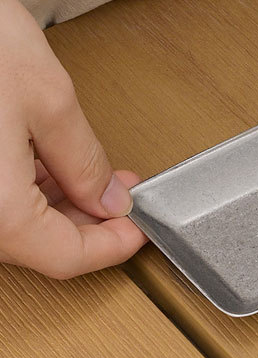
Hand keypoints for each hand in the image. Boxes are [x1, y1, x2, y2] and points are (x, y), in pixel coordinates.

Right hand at [0, 0, 146, 278]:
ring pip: (15, 224)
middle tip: (126, 193)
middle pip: (37, 245)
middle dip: (88, 221)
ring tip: (97, 175)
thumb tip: (109, 199)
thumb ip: (84, 160)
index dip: (113, 245)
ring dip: (58, 205)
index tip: (142, 226)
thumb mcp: (49, 100)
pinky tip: (51, 165)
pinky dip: (26, 189)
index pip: (65, 257)